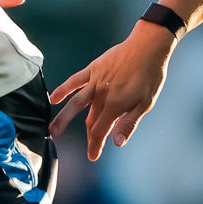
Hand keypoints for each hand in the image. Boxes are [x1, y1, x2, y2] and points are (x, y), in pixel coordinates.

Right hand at [48, 22, 176, 161]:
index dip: (95, 145)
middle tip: (88, 150)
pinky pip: (74, 81)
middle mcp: (102, 95)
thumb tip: (117, 143)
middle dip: (89, 137)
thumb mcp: (145, 103)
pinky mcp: (93, 69)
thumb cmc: (150, 75)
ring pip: (76, 104)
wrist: (147, 47)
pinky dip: (63, 90)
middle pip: (90, 121)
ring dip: (63, 118)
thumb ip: (128, 123)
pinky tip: (53, 99)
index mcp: (115, 105)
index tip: (93, 156)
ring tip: (52, 130)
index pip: (100, 131)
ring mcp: (95, 81)